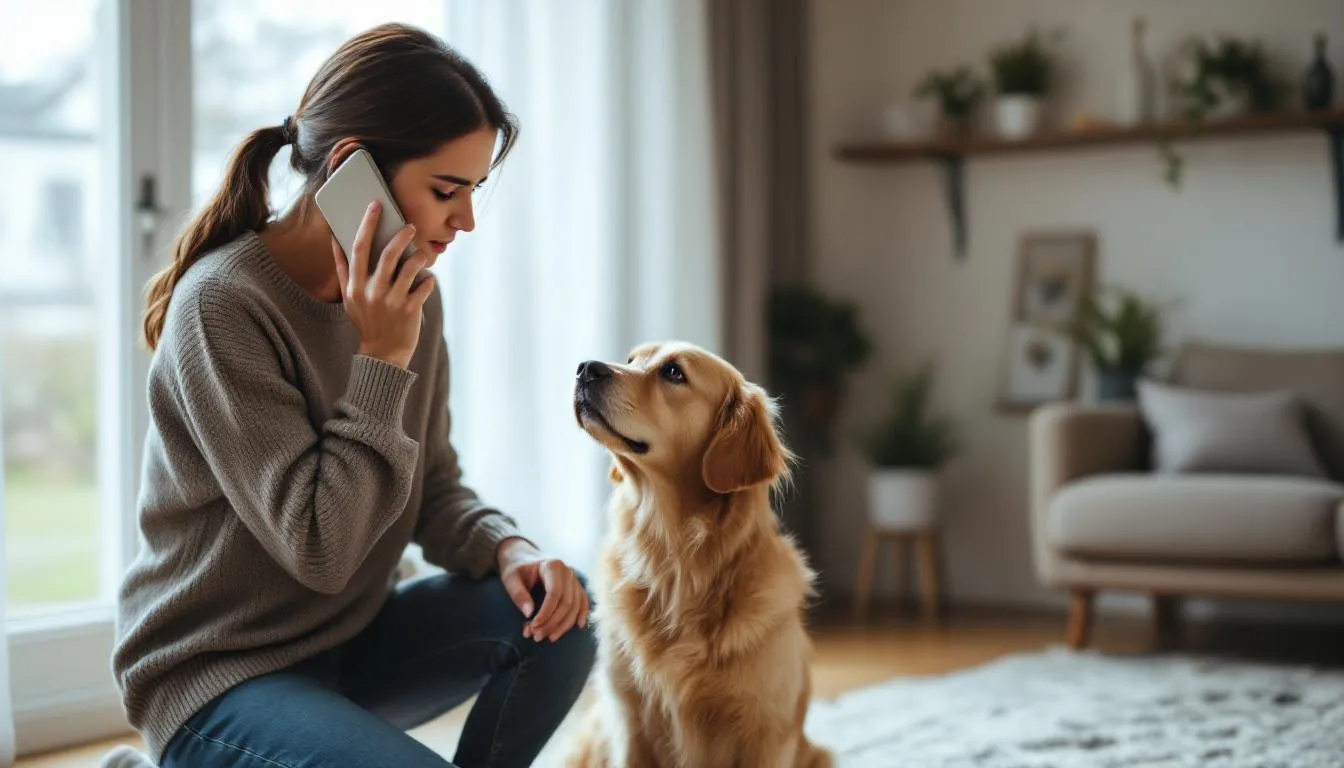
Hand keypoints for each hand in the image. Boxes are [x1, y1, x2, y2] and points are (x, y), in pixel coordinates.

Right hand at [332, 200, 435, 368]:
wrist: (382, 354)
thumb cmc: (366, 321)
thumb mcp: (349, 298)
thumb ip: (342, 269)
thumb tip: (335, 240)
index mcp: (354, 285)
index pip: (359, 247)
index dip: (367, 224)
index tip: (375, 205)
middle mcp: (372, 291)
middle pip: (388, 253)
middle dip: (402, 235)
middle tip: (411, 226)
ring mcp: (391, 301)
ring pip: (410, 267)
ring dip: (419, 257)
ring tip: (422, 255)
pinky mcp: (410, 310)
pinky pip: (425, 285)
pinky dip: (428, 280)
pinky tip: (427, 281)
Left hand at [496, 538, 589, 641]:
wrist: (523, 557)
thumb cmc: (516, 569)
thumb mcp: (510, 579)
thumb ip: (518, 595)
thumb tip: (529, 614)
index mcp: (552, 566)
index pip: (554, 593)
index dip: (546, 613)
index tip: (534, 627)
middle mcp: (567, 571)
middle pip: (566, 602)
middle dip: (553, 623)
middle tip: (537, 637)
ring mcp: (574, 578)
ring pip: (575, 606)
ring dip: (563, 625)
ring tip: (548, 637)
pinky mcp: (575, 586)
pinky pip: (583, 601)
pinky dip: (582, 614)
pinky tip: (578, 626)